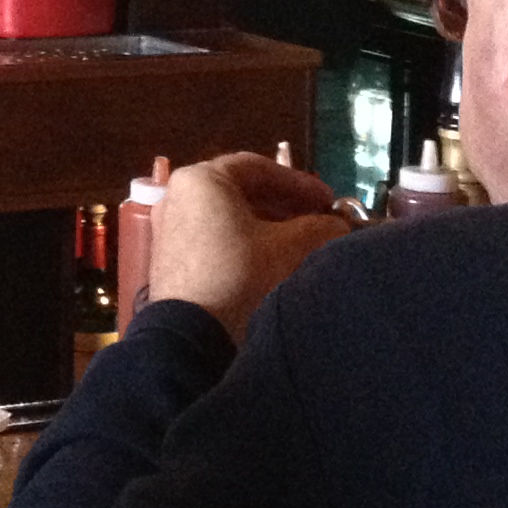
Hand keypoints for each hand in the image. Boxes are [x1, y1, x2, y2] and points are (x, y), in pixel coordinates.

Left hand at [145, 152, 350, 345]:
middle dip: (286, 206)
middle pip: (241, 192)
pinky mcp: (170, 261)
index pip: (258, 168)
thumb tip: (338, 226)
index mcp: (200, 180)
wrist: (193, 339)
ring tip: (303, 244)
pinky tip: (274, 264)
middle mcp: (177, 196)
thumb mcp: (290, 247)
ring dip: (269, 227)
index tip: (329, 201)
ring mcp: (169, 230)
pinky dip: (246, 244)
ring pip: (228, 218)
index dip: (299, 183)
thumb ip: (320, 227)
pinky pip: (214, 240)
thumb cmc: (241, 277)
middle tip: (320, 221)